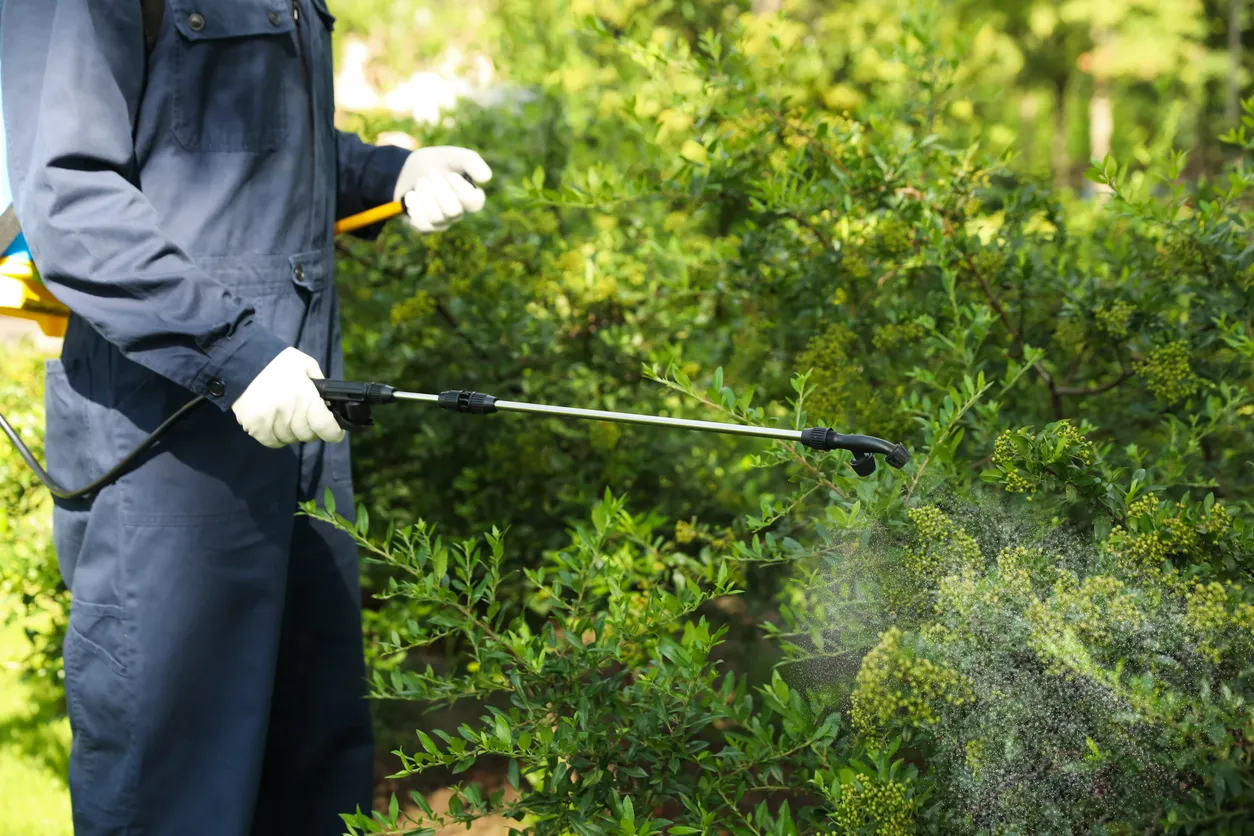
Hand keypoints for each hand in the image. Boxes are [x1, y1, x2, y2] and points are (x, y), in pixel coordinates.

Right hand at [230, 348, 344, 447]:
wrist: (242, 360)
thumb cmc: (277, 362)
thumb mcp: (306, 365)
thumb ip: (320, 385)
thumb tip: (330, 404)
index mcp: (305, 397)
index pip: (326, 428)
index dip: (333, 432)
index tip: (334, 432)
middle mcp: (289, 412)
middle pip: (308, 435)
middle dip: (311, 428)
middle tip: (306, 416)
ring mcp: (270, 421)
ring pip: (290, 439)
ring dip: (292, 431)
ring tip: (287, 415)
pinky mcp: (255, 426)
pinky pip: (273, 442)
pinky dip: (276, 436)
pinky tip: (275, 423)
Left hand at [392, 146, 491, 232]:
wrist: (412, 169)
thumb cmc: (439, 162)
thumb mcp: (455, 156)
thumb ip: (472, 162)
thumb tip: (486, 178)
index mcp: (471, 197)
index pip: (475, 203)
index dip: (463, 190)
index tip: (451, 175)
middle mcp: (459, 212)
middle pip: (454, 211)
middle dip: (439, 191)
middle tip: (432, 174)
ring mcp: (442, 222)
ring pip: (436, 218)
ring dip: (425, 195)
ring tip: (420, 182)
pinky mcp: (425, 226)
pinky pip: (422, 225)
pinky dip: (414, 206)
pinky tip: (412, 195)